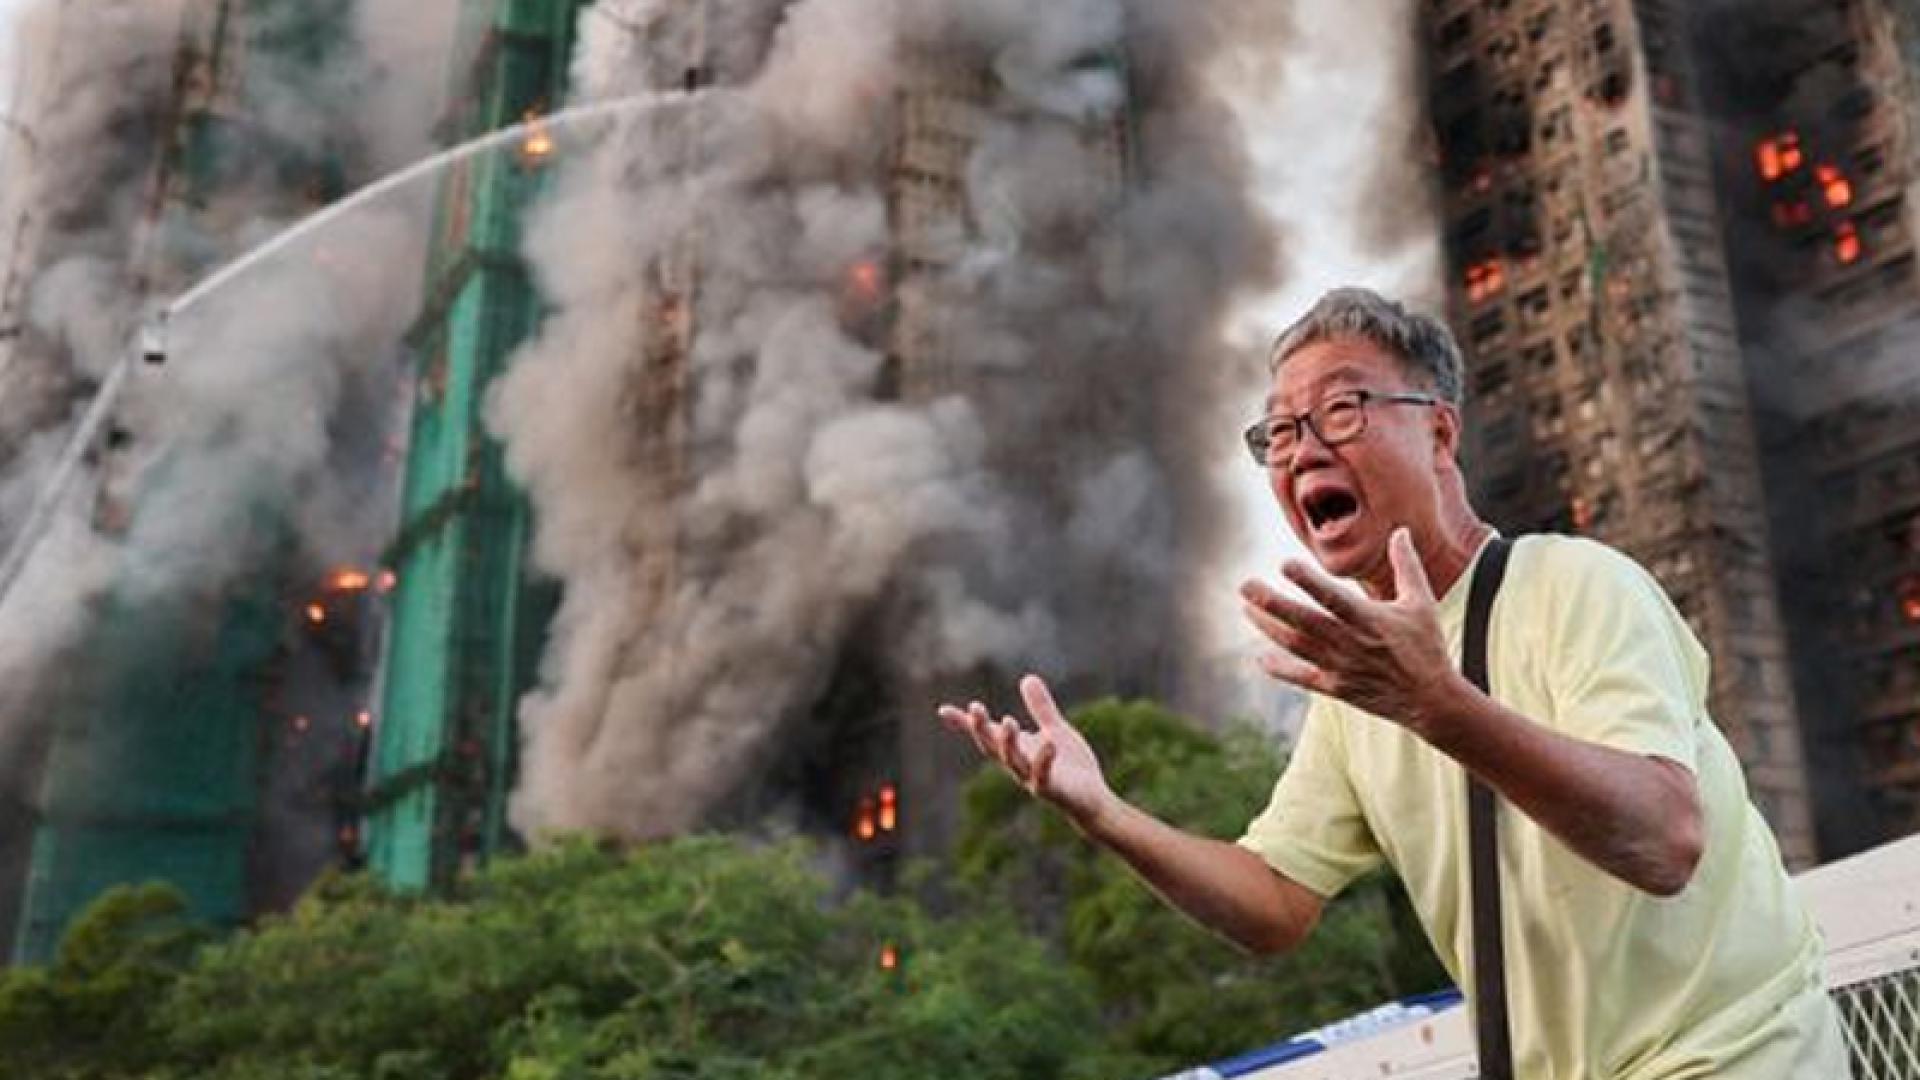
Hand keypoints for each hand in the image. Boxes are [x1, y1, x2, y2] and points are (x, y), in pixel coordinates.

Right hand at [937, 674, 1113, 827]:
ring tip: (1009, 720)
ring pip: (1013, 762)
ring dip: (1008, 743)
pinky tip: (1049, 742)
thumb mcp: (1054, 730)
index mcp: (1016, 750)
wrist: (1093, 799)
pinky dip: (1043, 760)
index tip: (943, 710)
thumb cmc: (1072, 767)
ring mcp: (1032, 779)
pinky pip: (1042, 776)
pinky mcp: (1052, 790)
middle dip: (981, 729)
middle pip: (992, 747)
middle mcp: (1018, 765)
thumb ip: (1040, 708)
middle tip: (975, 707)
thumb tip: (1027, 678)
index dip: (964, 724)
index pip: (986, 734)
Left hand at [1239, 528, 1466, 737]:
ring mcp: (1341, 667)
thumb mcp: (1421, 602)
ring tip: (1245, 608)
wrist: (1431, 699)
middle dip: (1272, 604)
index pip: (1334, 598)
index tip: (1284, 563)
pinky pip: (1302, 677)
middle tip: (1245, 585)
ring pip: (1296, 646)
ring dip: (1268, 627)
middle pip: (1304, 621)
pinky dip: (1280, 669)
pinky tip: (1260, 658)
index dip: (1308, 582)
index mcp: (1370, 619)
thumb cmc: (1426, 645)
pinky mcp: (1336, 687)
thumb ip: (1406, 565)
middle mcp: (1350, 643)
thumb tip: (1400, 530)